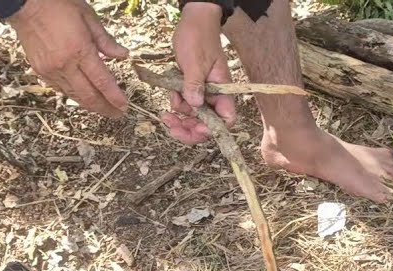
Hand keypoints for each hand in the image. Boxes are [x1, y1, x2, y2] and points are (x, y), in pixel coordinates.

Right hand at [8, 0, 130, 117]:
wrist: (25, 4)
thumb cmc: (57, 5)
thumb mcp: (87, 16)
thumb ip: (105, 40)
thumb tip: (123, 56)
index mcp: (79, 49)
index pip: (101, 81)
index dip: (114, 97)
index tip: (123, 106)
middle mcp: (64, 64)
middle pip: (88, 95)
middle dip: (105, 108)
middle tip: (116, 114)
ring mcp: (51, 70)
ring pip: (74, 95)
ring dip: (90, 104)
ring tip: (103, 108)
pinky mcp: (41, 71)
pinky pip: (61, 89)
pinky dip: (74, 94)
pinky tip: (83, 95)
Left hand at [161, 2, 234, 144]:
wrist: (193, 19)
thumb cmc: (198, 37)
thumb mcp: (194, 62)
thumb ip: (194, 85)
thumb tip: (194, 106)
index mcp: (222, 90)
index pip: (226, 119)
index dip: (212, 129)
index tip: (195, 127)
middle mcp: (214, 95)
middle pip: (207, 123)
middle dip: (189, 128)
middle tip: (171, 127)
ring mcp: (203, 92)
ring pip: (193, 116)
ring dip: (179, 116)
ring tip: (166, 111)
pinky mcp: (192, 87)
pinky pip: (184, 103)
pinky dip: (176, 103)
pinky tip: (169, 94)